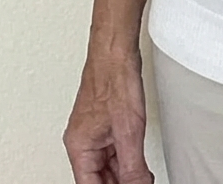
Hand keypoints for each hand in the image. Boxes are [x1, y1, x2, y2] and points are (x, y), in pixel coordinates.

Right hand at [63, 50, 154, 183]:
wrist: (117, 51)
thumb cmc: (115, 80)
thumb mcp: (129, 132)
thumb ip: (133, 167)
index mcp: (79, 148)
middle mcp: (83, 142)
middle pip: (99, 179)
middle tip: (140, 183)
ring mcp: (94, 133)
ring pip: (107, 167)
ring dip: (124, 176)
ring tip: (143, 179)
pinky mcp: (106, 124)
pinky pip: (114, 152)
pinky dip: (126, 161)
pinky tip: (140, 167)